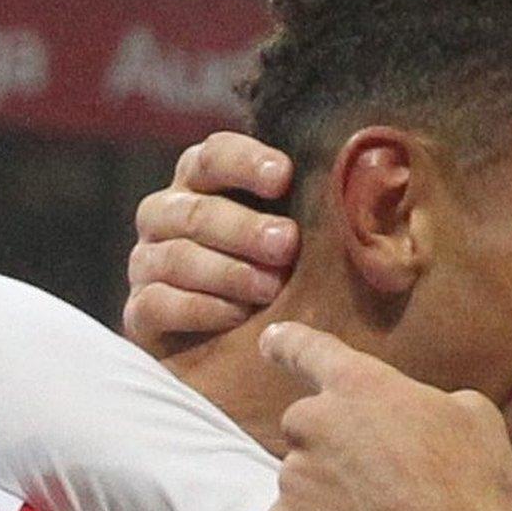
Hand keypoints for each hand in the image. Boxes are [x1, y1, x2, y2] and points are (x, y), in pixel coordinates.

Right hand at [124, 132, 302, 355]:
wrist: (238, 354)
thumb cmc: (283, 277)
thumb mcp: (302, 241)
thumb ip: (318, 211)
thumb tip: (372, 191)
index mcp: (201, 182)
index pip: (213, 155)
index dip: (245, 162)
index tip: (284, 175)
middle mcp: (166, 215)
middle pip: (195, 210)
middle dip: (244, 228)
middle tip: (288, 244)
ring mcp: (147, 262)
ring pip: (177, 256)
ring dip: (228, 271)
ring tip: (272, 288)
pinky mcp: (139, 311)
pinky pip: (158, 303)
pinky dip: (201, 308)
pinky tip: (238, 317)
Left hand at [261, 322, 511, 510]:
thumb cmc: (477, 485)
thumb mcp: (473, 417)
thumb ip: (428, 404)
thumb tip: (420, 417)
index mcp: (359, 387)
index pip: (308, 350)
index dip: (288, 345)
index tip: (271, 342)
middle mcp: (313, 424)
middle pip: (307, 430)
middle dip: (334, 451)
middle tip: (380, 486)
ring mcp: (293, 481)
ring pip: (303, 487)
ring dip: (330, 502)